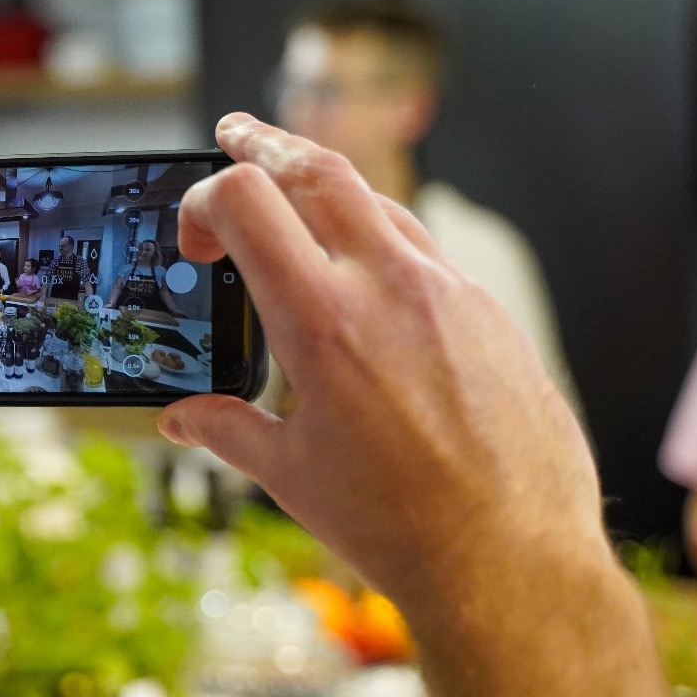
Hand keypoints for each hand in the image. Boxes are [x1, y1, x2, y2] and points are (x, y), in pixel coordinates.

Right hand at [157, 114, 604, 619]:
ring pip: (380, 203)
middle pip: (319, 168)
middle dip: (265, 144)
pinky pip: (426, 254)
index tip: (195, 239)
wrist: (512, 561)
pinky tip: (368, 280)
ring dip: (327, 191)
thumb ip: (227, 430)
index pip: (247, 199)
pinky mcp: (490, 317)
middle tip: (235, 135)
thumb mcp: (289, 475)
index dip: (205, 200)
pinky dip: (382, 244)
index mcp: (323, 321)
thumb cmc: (397, 525)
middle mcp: (389, 288)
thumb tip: (184, 421)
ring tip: (298, 199)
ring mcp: (450, 296)